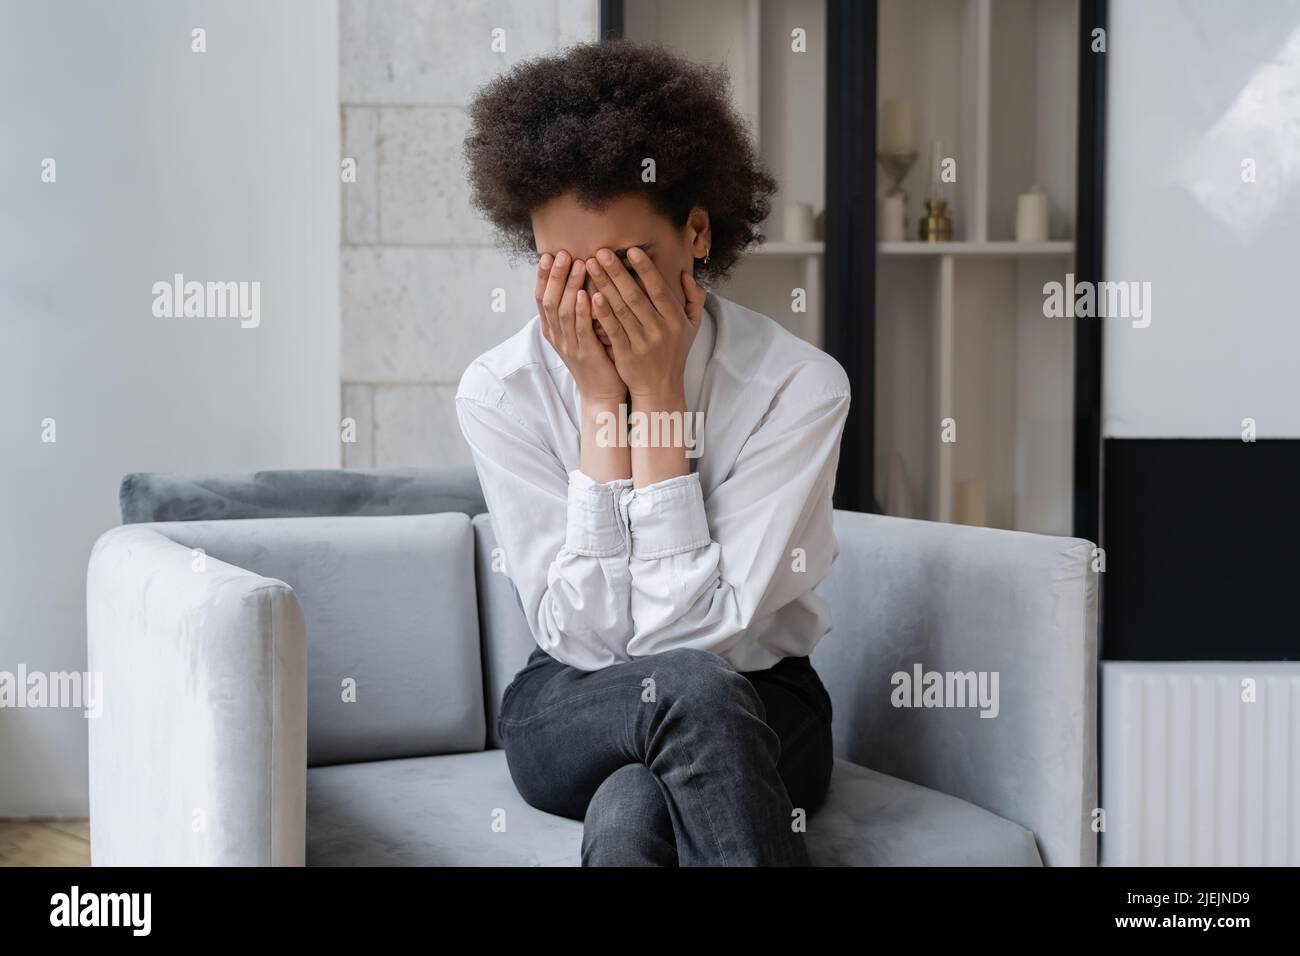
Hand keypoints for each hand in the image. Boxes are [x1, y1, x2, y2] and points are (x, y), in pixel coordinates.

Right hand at [536, 250, 625, 402]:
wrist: (603, 392)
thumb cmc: (597, 357)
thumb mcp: (581, 330)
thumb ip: (577, 308)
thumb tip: (581, 275)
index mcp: (552, 329)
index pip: (540, 297)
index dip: (543, 276)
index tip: (547, 254)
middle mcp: (556, 336)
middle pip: (548, 300)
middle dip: (554, 275)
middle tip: (561, 253)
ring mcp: (569, 346)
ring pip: (562, 311)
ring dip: (569, 286)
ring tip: (577, 265)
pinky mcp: (585, 353)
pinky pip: (580, 329)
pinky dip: (581, 310)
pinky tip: (585, 294)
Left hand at [583, 246, 705, 401]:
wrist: (660, 388)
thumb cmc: (674, 353)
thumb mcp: (692, 326)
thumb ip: (694, 299)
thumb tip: (686, 275)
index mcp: (676, 320)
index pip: (659, 289)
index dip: (645, 269)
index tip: (631, 250)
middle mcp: (660, 330)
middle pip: (636, 296)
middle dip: (617, 272)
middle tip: (601, 252)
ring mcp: (642, 343)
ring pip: (621, 309)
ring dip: (605, 285)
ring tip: (591, 266)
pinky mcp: (626, 354)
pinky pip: (612, 329)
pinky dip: (603, 312)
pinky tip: (591, 296)